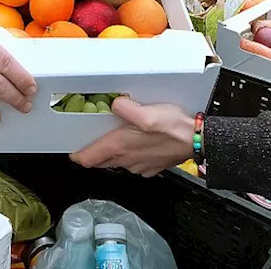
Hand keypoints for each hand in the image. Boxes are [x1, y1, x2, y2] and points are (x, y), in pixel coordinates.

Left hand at [69, 98, 195, 176]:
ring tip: (115, 136)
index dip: (77, 154)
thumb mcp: (147, 112)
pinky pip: (134, 162)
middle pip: (101, 161)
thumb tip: (115, 104)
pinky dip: (130, 154)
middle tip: (91, 137)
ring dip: (112, 152)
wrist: (198, 141)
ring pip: (117, 162)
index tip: (72, 149)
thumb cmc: (174, 128)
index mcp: (120, 147)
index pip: (88, 158)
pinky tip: (137, 142)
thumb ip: (126, 108)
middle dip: (93, 152)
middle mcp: (127, 161)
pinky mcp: (151, 166)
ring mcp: (139, 166)